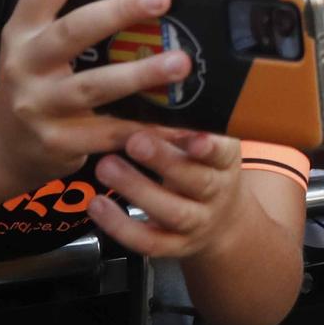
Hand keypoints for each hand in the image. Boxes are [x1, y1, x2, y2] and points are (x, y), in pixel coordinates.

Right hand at [0, 0, 186, 179]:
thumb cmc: (40, 79)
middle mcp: (25, 63)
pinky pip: (107, 134)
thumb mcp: (41, 43)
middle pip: (73, 31)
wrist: (2, 144)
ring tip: (180, 62)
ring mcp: (39, 105)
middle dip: (119, 10)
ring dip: (141, 74)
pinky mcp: (56, 142)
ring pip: (94, 86)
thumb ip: (79, 18)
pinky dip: (144, 128)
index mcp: (23, 28)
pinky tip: (176, 122)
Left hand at [88, 127, 244, 258]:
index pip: (223, 153)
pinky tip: (97, 205)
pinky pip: (149, 242)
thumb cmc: (206, 167)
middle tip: (134, 140)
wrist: (224, 222)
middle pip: (197, 181)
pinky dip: (121, 226)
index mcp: (226, 161)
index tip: (193, 136)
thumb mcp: (210, 142)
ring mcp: (197, 223)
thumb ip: (190, 121)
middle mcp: (216, 193)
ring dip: (137, 189)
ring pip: (172, 212)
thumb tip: (154, 77)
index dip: (210, 147)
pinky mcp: (174, 246)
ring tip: (105, 167)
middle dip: (165, 161)